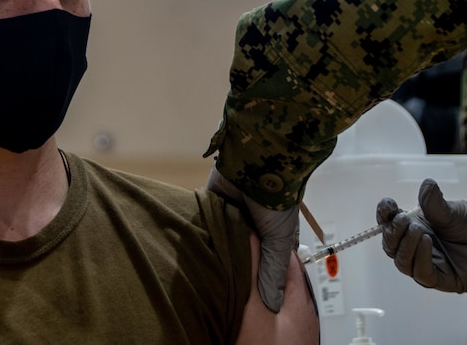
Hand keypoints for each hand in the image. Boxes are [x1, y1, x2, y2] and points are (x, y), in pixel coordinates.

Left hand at [207, 166, 298, 312]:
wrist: (257, 160)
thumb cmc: (275, 200)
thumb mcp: (278, 239)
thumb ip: (272, 271)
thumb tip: (272, 306)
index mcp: (272, 234)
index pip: (263, 262)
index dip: (256, 280)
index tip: (245, 303)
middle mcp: (251, 225)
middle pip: (240, 252)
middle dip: (232, 268)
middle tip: (218, 294)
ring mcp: (231, 214)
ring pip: (220, 239)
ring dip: (213, 250)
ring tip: (200, 277)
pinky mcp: (212, 202)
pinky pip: (203, 220)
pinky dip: (198, 231)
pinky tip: (187, 252)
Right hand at [377, 178, 466, 292]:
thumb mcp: (453, 210)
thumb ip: (435, 202)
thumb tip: (426, 184)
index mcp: (414, 226)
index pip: (389, 223)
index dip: (383, 215)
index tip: (389, 205)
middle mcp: (416, 246)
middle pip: (390, 245)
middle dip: (392, 232)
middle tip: (404, 219)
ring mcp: (427, 263)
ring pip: (401, 261)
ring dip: (405, 245)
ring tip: (419, 230)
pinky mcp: (441, 279)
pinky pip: (421, 273)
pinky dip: (419, 257)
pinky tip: (426, 242)